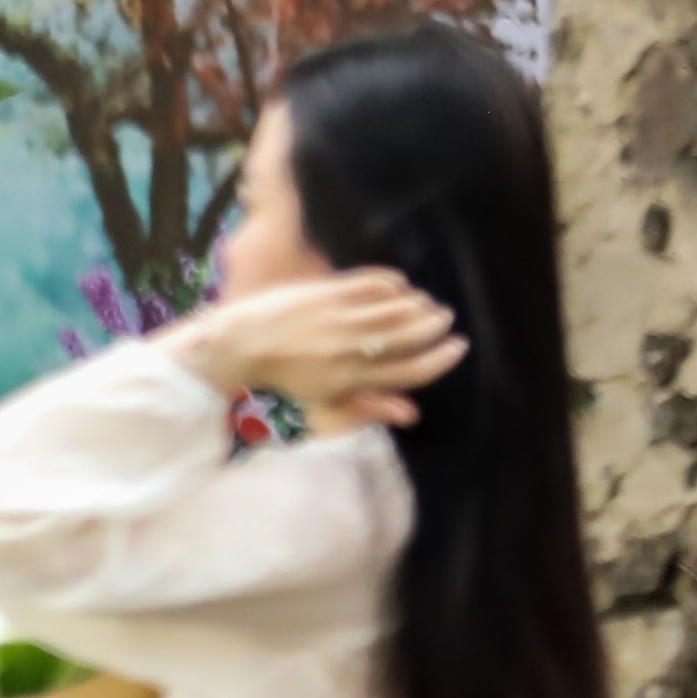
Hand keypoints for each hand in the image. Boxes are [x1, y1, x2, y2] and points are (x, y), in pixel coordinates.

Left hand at [173, 268, 460, 434]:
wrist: (238, 346)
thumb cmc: (282, 380)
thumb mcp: (323, 405)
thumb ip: (368, 408)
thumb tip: (412, 415)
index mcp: (350, 381)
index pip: (413, 371)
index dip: (442, 359)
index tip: (458, 346)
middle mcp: (349, 350)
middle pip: (412, 335)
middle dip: (436, 325)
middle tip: (445, 319)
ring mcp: (339, 318)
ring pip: (398, 307)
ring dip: (420, 303)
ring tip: (426, 304)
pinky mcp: (327, 292)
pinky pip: (375, 282)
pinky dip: (394, 283)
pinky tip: (399, 287)